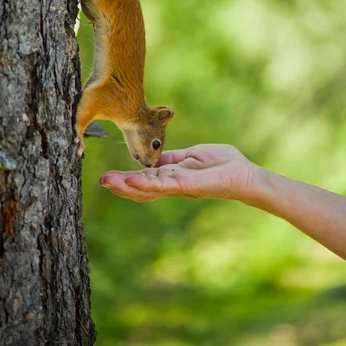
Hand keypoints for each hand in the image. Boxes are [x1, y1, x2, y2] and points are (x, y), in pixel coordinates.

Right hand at [99, 144, 254, 201]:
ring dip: (129, 186)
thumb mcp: (190, 156)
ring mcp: (180, 186)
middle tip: (101, 181)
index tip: (107, 177)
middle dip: (121, 186)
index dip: (126, 179)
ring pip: (150, 189)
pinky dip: (148, 183)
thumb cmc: (221, 164)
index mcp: (172, 177)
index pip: (144, 179)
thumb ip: (171, 159)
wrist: (244, 172)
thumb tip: (152, 158)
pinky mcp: (190, 184)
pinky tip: (133, 179)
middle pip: (142, 189)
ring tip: (109, 182)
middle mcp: (173, 185)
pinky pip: (166, 184)